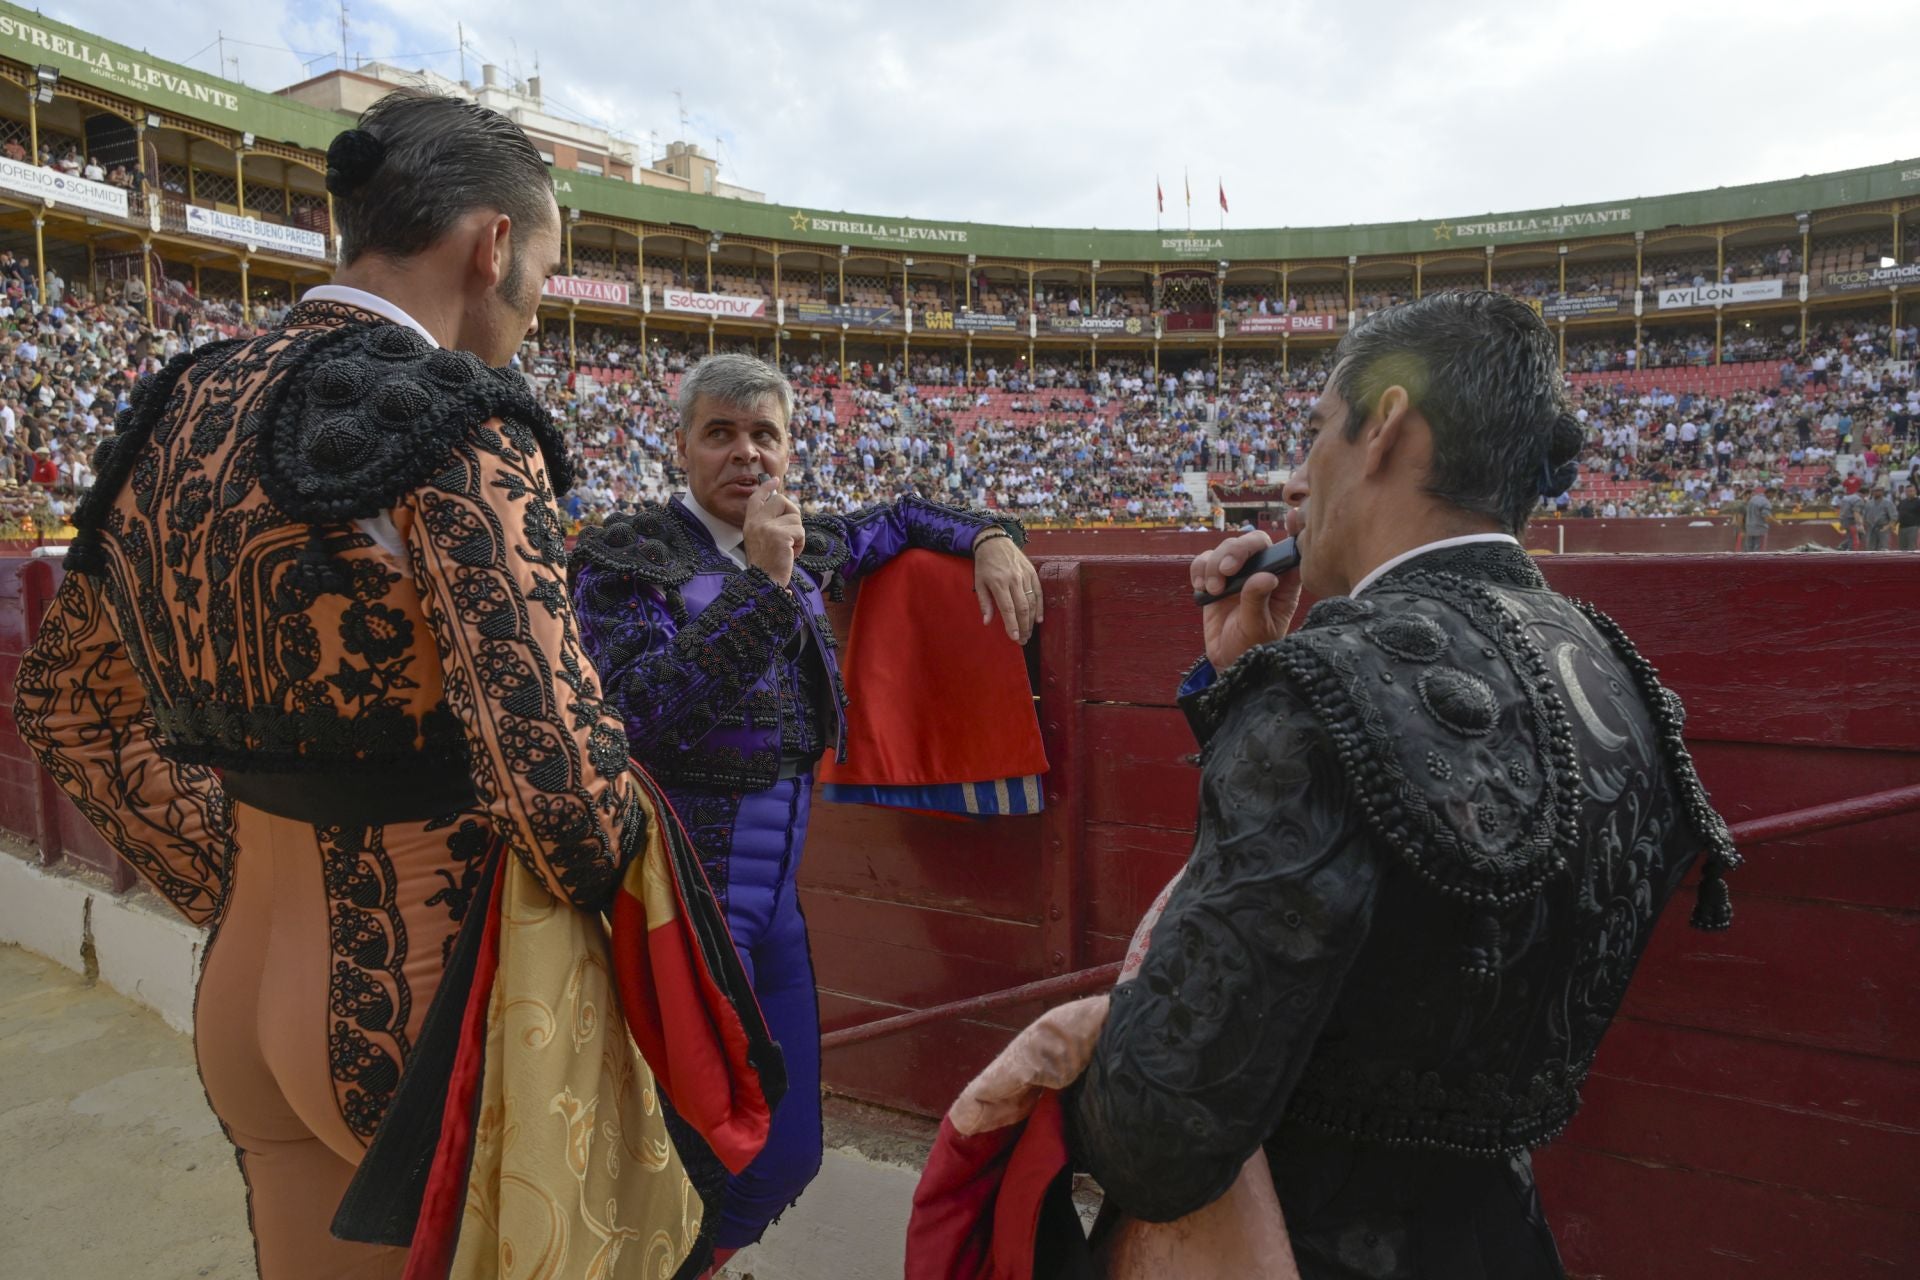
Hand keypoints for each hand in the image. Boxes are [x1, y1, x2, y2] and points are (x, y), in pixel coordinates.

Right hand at [742, 476, 804, 585]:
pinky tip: (791, 554)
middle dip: (792, 513)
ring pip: (795, 518)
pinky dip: (800, 544)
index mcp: (750, 523)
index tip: (774, 479)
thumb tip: (785, 508)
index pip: (757, 498)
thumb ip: (768, 524)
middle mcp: (757, 522)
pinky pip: (800, 531)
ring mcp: (768, 527)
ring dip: (797, 534)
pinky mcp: (781, 535)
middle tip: (791, 531)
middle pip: (781, 500)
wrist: (764, 583)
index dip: (766, 487)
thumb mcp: (761, 540)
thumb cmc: (766, 564)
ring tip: (788, 549)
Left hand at [974, 533, 1041, 643]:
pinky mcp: (1032, 572)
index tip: (1014, 638)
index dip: (1012, 625)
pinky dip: (1040, 607)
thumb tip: (987, 622)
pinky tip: (1039, 619)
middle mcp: (1014, 579)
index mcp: (998, 583)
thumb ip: (984, 602)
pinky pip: (1038, 592)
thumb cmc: (985, 564)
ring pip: (1032, 602)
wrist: (995, 541)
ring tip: (1029, 633)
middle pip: (1022, 608)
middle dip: (1024, 627)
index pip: (1008, 608)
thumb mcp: (978, 582)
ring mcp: (1025, 575)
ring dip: (1031, 620)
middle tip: (1022, 640)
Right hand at [1192, 530, 1302, 671]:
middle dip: (1237, 551)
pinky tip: (1202, 587)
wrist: (1228, 661)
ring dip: (1215, 564)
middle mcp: (1262, 571)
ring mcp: (1238, 573)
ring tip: (1214, 589)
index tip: (1293, 516)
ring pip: (1226, 548)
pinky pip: (1204, 560)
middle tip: (1226, 572)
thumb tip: (1265, 576)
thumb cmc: (1253, 647)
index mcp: (1284, 582)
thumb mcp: (1259, 628)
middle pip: (1253, 542)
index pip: (1292, 550)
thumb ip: (1258, 601)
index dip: (1296, 529)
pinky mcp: (1215, 577)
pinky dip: (1200, 569)